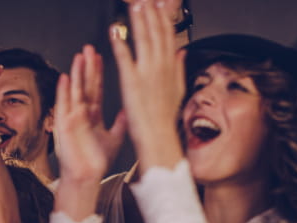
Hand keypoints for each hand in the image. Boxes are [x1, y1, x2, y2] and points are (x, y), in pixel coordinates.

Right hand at [55, 49, 115, 184]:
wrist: (86, 178)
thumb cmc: (96, 162)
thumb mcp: (114, 139)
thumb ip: (120, 124)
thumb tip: (129, 111)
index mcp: (93, 117)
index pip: (96, 90)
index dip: (98, 74)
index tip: (100, 58)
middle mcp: (81, 115)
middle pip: (85, 86)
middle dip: (87, 67)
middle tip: (89, 48)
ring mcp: (72, 119)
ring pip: (75, 92)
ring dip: (77, 74)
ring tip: (79, 56)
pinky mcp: (64, 126)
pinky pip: (63, 105)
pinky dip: (64, 92)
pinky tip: (65, 78)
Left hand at [110, 0, 184, 168]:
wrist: (158, 136)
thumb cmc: (165, 118)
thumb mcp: (178, 90)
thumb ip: (179, 68)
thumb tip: (181, 53)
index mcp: (171, 68)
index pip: (168, 36)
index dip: (164, 18)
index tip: (160, 5)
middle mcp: (160, 67)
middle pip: (157, 33)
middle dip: (152, 13)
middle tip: (146, 0)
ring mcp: (146, 73)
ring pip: (143, 40)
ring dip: (138, 21)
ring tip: (134, 7)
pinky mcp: (131, 81)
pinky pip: (125, 58)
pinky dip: (120, 44)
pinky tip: (115, 32)